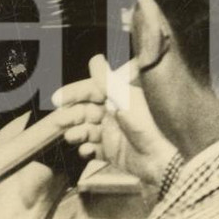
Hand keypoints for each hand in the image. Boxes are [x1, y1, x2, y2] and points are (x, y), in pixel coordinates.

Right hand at [53, 55, 176, 189]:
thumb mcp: (126, 99)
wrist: (162, 160)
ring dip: (77, 133)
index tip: (56, 99)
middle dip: (70, 116)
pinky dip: (87, 150)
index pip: (90, 91)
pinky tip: (86, 151)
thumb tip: (94, 59)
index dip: (73, 94)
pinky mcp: (113, 152)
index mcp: (118, 98)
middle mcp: (113, 114)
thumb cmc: (148, 126)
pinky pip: (94, 149)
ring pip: (86, 130)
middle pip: (85, 112)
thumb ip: (107, 81)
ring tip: (73, 137)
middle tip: (57, 121)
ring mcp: (112, 133)